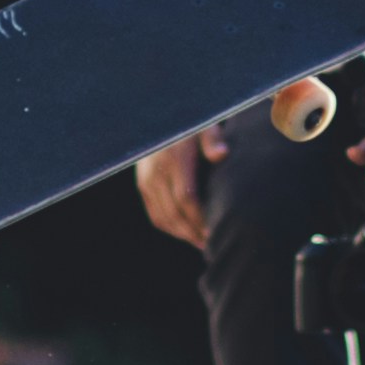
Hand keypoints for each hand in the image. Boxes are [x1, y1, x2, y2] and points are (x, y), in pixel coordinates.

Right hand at [135, 124, 223, 249]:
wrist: (160, 120)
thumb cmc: (190, 124)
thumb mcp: (204, 125)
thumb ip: (213, 139)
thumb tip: (221, 154)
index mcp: (174, 159)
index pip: (186, 198)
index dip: (199, 218)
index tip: (215, 229)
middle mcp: (157, 172)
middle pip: (174, 212)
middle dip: (193, 232)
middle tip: (212, 244)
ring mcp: (147, 180)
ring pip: (162, 217)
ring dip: (182, 233)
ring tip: (200, 242)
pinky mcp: (142, 185)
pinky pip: (154, 214)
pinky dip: (169, 227)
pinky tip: (185, 233)